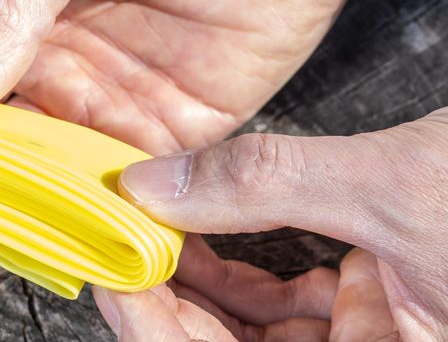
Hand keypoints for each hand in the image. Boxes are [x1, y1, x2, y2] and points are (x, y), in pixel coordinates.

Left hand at [109, 108, 447, 338]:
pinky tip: (201, 232)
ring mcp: (377, 337)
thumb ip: (267, 182)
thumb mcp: (394, 186)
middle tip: (122, 251)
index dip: (160, 334)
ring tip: (150, 234)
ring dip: (197, 284)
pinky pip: (287, 303)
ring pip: (256, 332)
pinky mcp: (377, 304)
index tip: (115, 278)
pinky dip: (238, 267)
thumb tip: (156, 182)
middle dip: (171, 306)